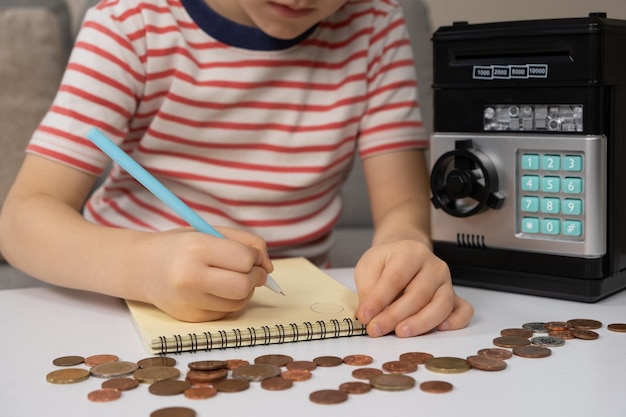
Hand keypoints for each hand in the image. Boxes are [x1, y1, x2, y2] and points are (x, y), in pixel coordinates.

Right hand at [136, 226, 272, 321]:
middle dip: (256, 277)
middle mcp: (190, 277)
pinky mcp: (191, 317)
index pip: (244, 259)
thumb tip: (270, 268)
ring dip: (245, 290)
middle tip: (252, 271)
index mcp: (196, 248)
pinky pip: (227, 312)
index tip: (252, 256)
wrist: (143, 267)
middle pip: (244, 285)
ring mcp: (189, 301)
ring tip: (231, 278)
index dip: (255, 257)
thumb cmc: (183, 246)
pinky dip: (231, 301)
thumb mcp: (211, 232)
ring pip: (239, 302)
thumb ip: (247, 242)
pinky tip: (217, 290)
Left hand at [353, 239, 472, 336]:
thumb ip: (368, 289)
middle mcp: (434, 266)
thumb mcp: (369, 266)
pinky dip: (456, 321)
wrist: (405, 255)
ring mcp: (447, 282)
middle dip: (395, 316)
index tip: (364, 317)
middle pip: (418, 294)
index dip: (379, 300)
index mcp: (411, 252)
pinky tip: (440, 328)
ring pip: (441, 305)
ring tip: (400, 333)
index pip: (395, 278)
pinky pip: (463, 310)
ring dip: (421, 323)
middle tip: (376, 330)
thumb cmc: (387, 262)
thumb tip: (367, 316)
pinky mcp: (455, 297)